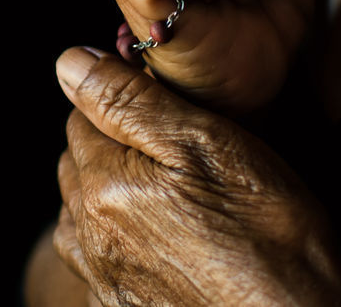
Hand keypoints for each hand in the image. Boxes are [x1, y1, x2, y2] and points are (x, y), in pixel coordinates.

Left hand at [52, 47, 340, 306]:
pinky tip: (168, 238)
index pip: (81, 114)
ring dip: (114, 192)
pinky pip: (102, 257)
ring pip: (84, 211)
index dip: (125, 101)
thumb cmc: (269, 231)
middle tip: (178, 150)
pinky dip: (123, 239)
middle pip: (79, 163)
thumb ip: (128, 100)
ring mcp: (103, 279)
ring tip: (175, 193)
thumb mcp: (206, 142)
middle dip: (114, 145)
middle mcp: (88, 237)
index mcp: (103, 186)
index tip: (168, 110)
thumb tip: (70, 62)